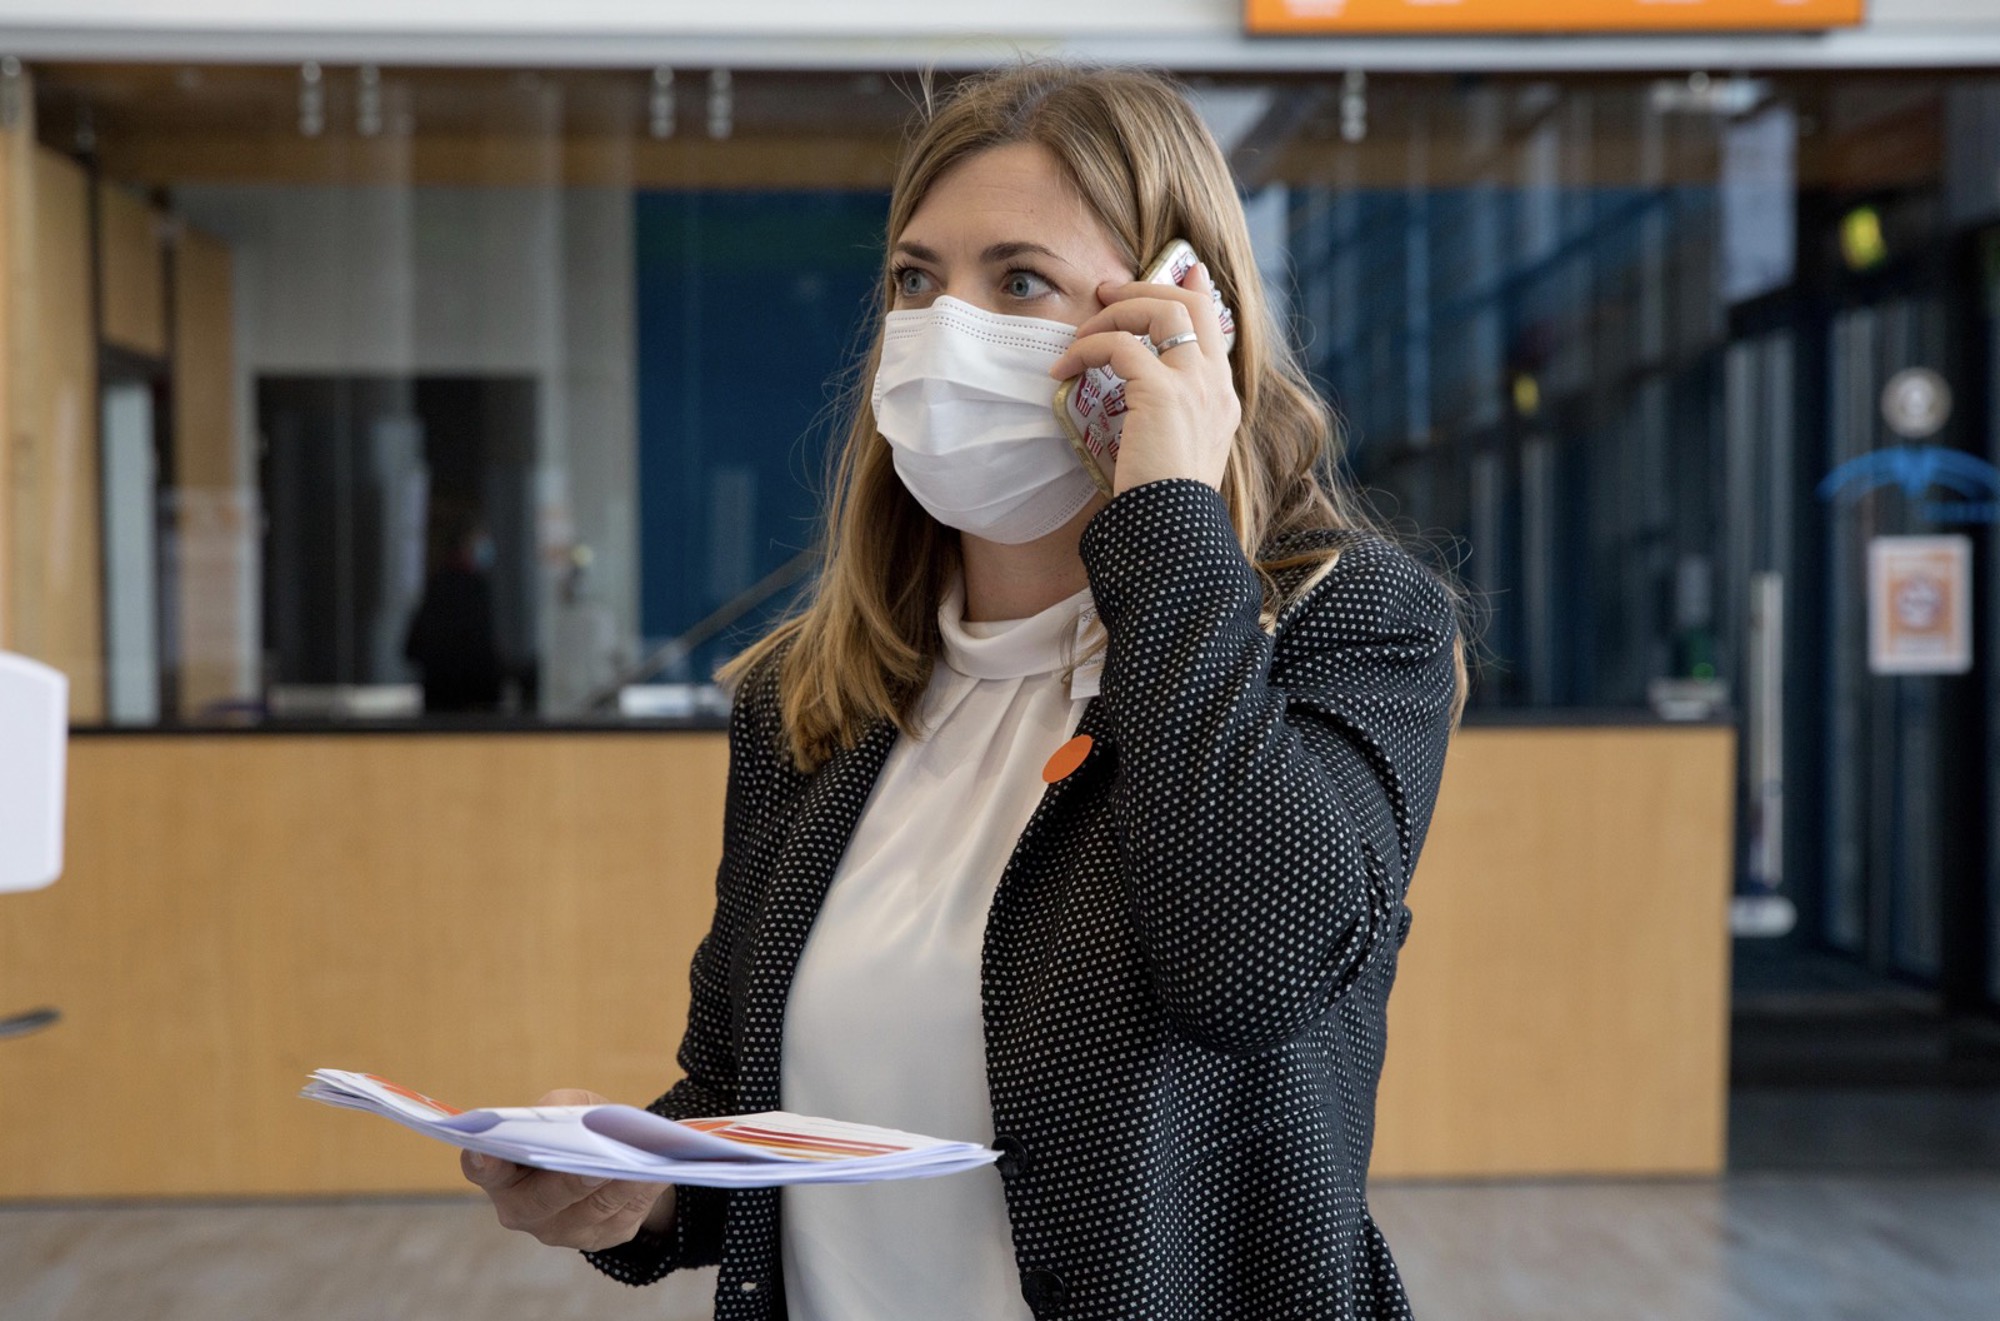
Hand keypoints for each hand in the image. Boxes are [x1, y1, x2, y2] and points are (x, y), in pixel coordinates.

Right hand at [461, 1088, 674, 1250]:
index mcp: (503, 1173)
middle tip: (594, 1165)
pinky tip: (659, 1173)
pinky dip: (641, 1192)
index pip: (485, 1170)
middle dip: (570, 1181)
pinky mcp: (600, 1237)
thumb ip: (560, 1107)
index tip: (485, 1151)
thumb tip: (567, 1117)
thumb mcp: (569, 1107)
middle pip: (543, 1199)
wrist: (611, 1158)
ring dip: (618, 1185)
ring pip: (591, 1208)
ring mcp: (561, 1230)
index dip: (483, 1162)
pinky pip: (623, 1216)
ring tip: (642, 1163)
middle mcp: (524, 1209)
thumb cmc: (579, 1128)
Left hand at [1048, 262, 1241, 495]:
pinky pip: (1120, 347)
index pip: (1215, 326)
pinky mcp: (1163, 393)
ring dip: (1114, 312)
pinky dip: (1087, 348)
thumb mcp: (1176, 455)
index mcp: (1222, 399)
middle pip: (1190, 304)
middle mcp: (1215, 385)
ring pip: (1160, 311)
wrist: (1172, 534)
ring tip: (1081, 334)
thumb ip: (1167, 421)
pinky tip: (1064, 368)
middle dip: (1145, 288)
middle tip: (1107, 291)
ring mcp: (1194, 385)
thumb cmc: (1163, 506)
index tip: (1186, 270)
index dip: (1198, 291)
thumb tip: (1136, 406)